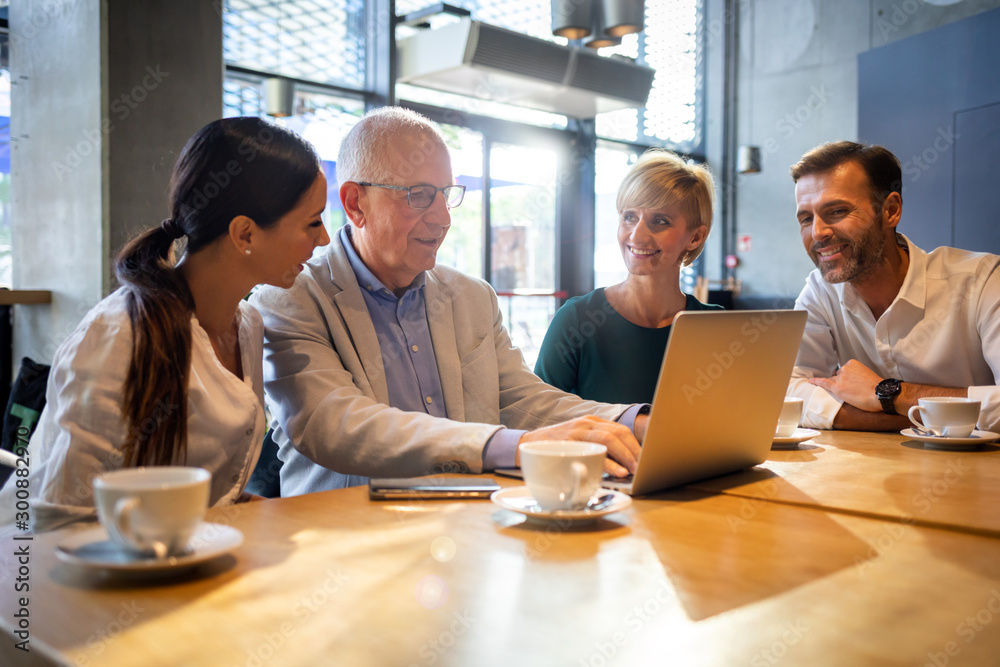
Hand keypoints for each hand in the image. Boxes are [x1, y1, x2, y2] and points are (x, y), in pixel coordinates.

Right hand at [517, 415, 639, 477]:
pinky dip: (609, 462)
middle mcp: (587, 423)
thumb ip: (597, 446)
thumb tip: (624, 463)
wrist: (526, 446)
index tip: (646, 459)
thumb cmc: (557, 448)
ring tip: (635, 469)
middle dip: (635, 450)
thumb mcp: (579, 441)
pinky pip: (594, 451)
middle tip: (644, 466)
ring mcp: (577, 431)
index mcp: (592, 422)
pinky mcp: (568, 442)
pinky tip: (618, 472)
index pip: (620, 430)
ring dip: (626, 456)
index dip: (636, 445)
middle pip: (618, 432)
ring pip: (609, 438)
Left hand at [808, 359, 882, 411]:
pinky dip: (817, 381)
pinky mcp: (837, 388)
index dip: (847, 378)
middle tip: (854, 391)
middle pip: (838, 376)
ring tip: (850, 393)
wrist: (881, 394)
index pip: (844, 371)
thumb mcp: (868, 374)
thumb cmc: (878, 387)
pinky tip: (811, 381)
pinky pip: (824, 382)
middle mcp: (844, 368)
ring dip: (838, 387)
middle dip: (843, 383)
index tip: (853, 383)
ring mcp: (840, 378)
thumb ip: (857, 375)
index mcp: (852, 363)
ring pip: (834, 381)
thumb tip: (853, 381)